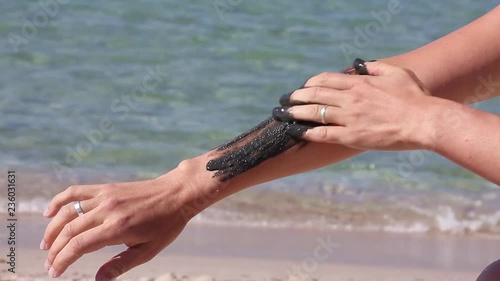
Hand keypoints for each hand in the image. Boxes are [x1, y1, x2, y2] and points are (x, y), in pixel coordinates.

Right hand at [41, 167, 198, 279]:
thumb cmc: (166, 224)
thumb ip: (121, 264)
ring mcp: (105, 196)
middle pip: (69, 231)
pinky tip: (49, 213)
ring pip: (68, 212)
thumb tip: (98, 280)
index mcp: (117, 228)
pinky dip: (59, 201)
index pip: (79, 246)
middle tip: (49, 264)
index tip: (54, 272)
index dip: (62, 260)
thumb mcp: (148, 250)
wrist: (177, 193)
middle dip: (55, 250)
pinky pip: (76, 192)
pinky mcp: (106, 187)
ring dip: (52, 230)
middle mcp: (107, 210)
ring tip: (46, 245)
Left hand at [273, 61, 438, 150]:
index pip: (326, 79)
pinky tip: (294, 132)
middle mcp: (350, 98)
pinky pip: (322, 134)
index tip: (303, 87)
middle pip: (314, 94)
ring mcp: (349, 117)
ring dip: (294, 113)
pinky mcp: (351, 136)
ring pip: (314, 112)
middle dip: (296, 96)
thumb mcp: (396, 73)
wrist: (425, 121)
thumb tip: (359, 63)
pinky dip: (305, 132)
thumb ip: (375, 67)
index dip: (310, 83)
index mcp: (359, 83)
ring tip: (281, 114)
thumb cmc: (415, 97)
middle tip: (284, 100)